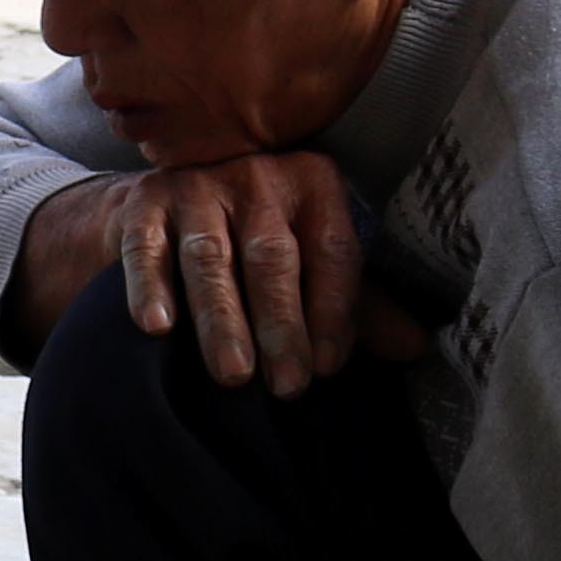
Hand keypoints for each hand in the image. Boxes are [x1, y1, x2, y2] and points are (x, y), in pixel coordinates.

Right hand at [13, 155, 420, 387]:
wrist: (167, 207)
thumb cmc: (255, 242)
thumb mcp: (312, 265)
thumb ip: (357, 305)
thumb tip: (417, 348)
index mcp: (312, 183)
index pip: (332, 249)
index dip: (335, 310)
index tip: (328, 368)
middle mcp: (257, 175)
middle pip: (273, 256)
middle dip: (281, 324)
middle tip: (287, 385)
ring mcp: (196, 185)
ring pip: (211, 258)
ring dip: (223, 318)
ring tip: (234, 374)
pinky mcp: (143, 202)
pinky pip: (147, 248)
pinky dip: (150, 287)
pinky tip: (157, 327)